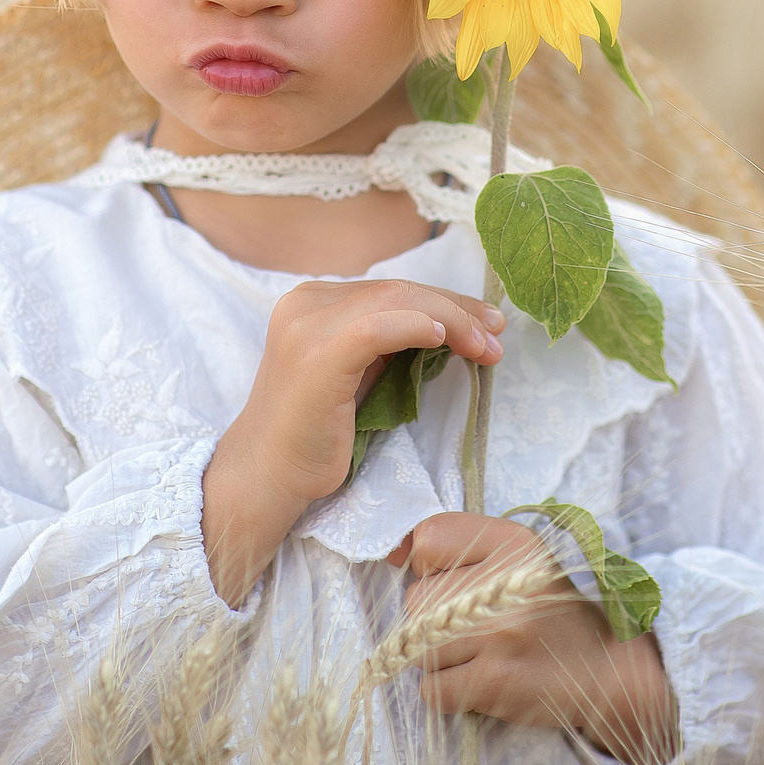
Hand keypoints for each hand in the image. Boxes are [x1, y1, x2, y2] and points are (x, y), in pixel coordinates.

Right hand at [202, 279, 503, 605]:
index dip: (446, 302)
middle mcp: (305, 301)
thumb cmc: (314, 434)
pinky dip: (418, 327)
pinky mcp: (317, 355)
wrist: (266, 475)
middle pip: (398, 289)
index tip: (487, 324)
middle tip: (498, 335)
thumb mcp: (355, 373)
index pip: (392, 290)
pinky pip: (378, 326)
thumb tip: (448, 324)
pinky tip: (445, 341)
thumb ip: (385, 341)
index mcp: (313, 301)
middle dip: (458, 310)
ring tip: (486, 348)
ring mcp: (307, 325)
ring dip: (452, 321)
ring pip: (396, 300)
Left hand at [390, 513, 678, 764]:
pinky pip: (432, 690)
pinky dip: (448, 692)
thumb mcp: (524, 558)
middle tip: (475, 631)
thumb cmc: (558, 613)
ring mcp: (498, 634)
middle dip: (434, 621)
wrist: (613, 673)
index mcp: (514, 542)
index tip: (453, 585)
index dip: (429, 567)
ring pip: (419, 647)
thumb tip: (394, 554)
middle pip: (416, 600)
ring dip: (441, 660)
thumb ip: (465, 545)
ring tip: (480, 658)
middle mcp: (505, 582)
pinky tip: (480, 683)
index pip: (428, 538)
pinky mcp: (495, 681)